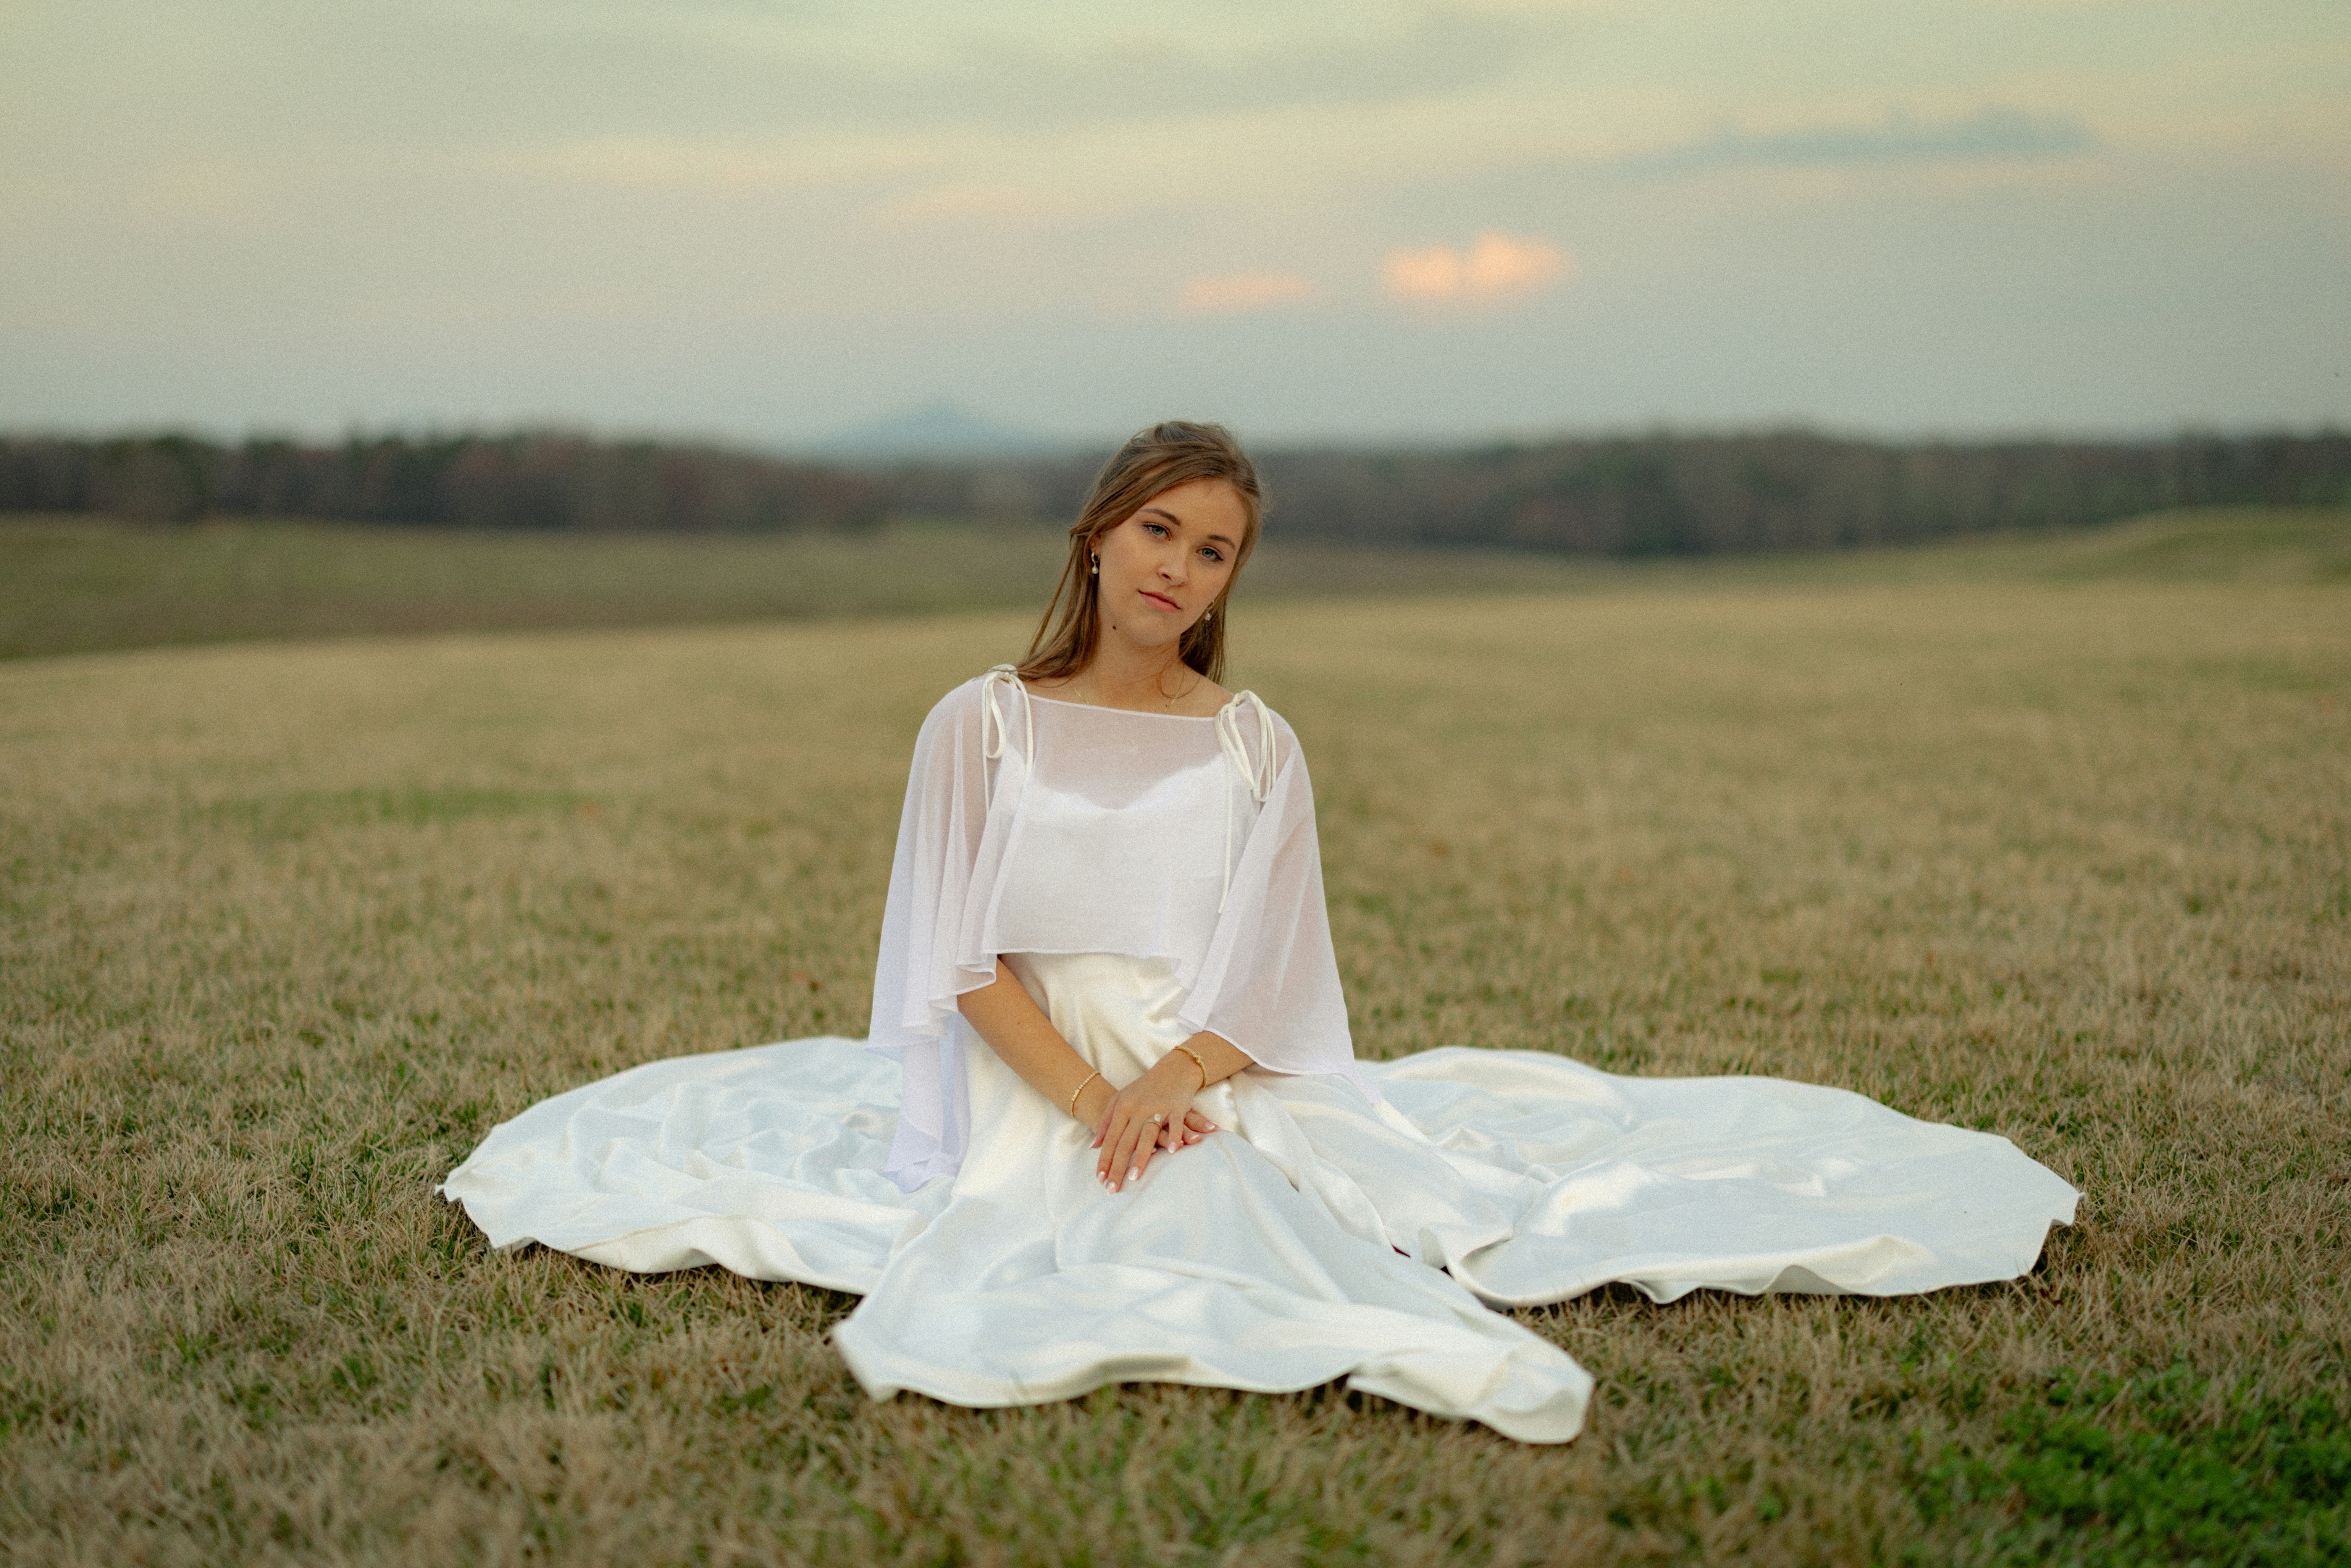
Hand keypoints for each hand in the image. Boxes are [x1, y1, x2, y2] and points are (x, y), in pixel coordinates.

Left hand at [1091, 1056, 1213, 1191]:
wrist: (1174, 1068)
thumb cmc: (1144, 1088)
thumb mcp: (1120, 1099)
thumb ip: (1106, 1121)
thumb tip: (1093, 1146)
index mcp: (1123, 1108)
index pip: (1110, 1139)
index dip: (1105, 1160)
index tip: (1100, 1180)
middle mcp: (1138, 1109)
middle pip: (1125, 1142)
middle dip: (1118, 1167)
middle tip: (1113, 1189)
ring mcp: (1157, 1107)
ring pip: (1147, 1136)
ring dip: (1141, 1157)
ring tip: (1134, 1177)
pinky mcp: (1177, 1106)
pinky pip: (1174, 1124)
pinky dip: (1173, 1136)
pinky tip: (1171, 1151)